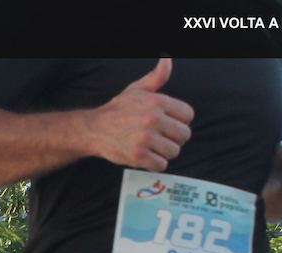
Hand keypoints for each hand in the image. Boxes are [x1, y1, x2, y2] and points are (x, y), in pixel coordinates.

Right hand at [85, 57, 193, 171]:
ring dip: (164, 153)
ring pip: (173, 151)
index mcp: (157, 101)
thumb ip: (156, 77)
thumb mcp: (137, 89)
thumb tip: (167, 60)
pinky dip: (155, 164)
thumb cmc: (118, 110)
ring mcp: (145, 138)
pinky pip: (160, 165)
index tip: (168, 125)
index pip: (187, 115)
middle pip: (184, 135)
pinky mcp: (138, 155)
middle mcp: (153, 118)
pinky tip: (147, 158)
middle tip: (162, 139)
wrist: (94, 129)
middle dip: (174, 139)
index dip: (180, 121)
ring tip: (153, 148)